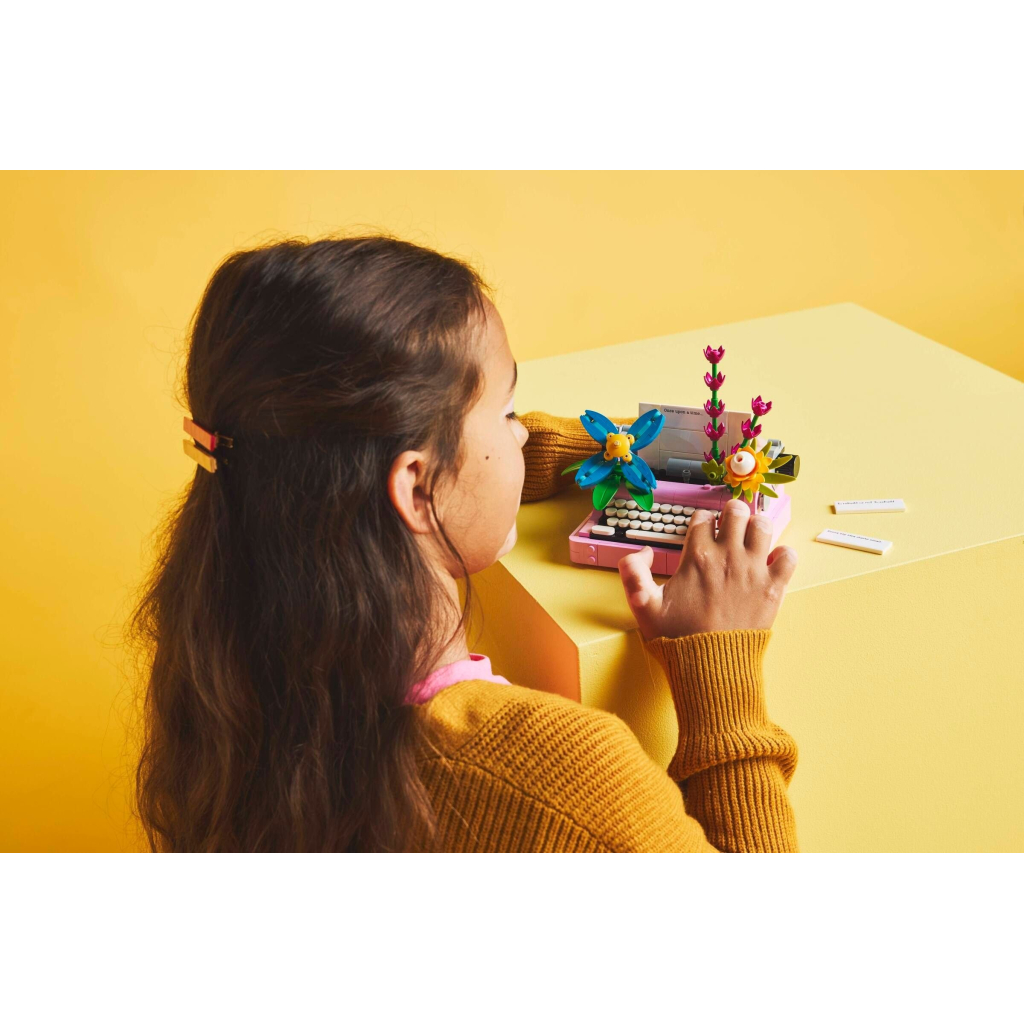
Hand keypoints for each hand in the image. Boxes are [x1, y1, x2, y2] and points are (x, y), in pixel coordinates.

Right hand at [616, 499, 797, 640]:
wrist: (710, 666)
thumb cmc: (678, 637)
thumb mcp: (643, 605)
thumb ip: (632, 572)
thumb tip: (644, 552)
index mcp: (697, 556)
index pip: (703, 518)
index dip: (701, 521)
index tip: (702, 531)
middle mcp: (728, 556)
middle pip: (736, 511)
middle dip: (731, 514)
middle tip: (729, 526)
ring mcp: (754, 570)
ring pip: (763, 525)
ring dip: (756, 527)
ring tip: (750, 538)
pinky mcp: (773, 588)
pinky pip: (789, 556)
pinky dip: (783, 555)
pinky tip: (771, 562)